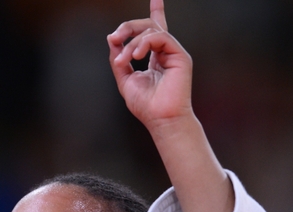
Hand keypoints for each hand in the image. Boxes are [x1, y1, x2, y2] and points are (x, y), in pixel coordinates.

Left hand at [107, 0, 191, 129]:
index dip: (156, 11)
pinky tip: (135, 55)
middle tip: (114, 38)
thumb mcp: (125, 79)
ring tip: (123, 59)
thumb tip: (112, 39)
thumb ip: (119, 59)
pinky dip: (144, 43)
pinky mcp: (180, 56)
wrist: (161, 119)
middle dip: (128, 28)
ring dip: (132, 42)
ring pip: (151, 30)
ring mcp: (174, 53)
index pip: (154, 30)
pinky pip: (160, 37)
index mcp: (155, 57)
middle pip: (148, 26)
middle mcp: (166, 52)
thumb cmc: (145, 105)